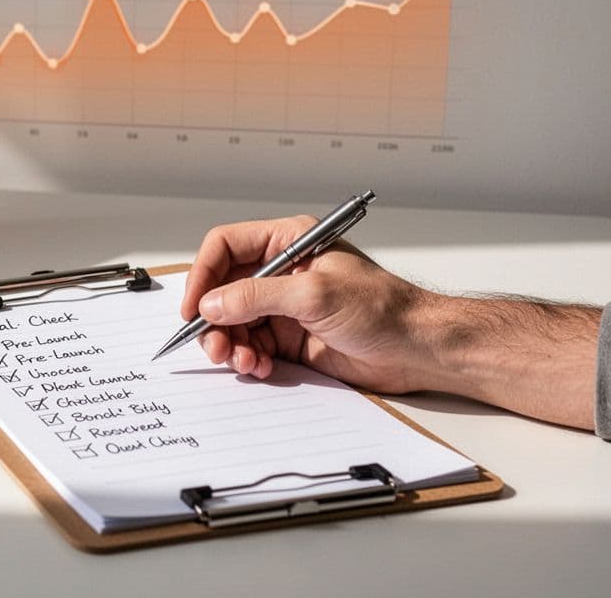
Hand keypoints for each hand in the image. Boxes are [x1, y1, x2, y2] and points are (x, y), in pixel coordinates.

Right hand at [180, 216, 440, 393]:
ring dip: (229, 344)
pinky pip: (250, 346)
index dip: (203, 274)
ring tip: (242, 360)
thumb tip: (212, 304)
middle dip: (213, 318)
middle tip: (215, 344)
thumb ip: (257, 296)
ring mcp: (283, 307)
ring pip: (231, 322)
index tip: (194, 306)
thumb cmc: (384, 309)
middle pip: (222, 289)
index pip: (226, 247)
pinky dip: (248, 359)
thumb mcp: (314, 294)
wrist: (417, 349)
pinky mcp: (288, 338)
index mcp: (288, 243)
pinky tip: (260, 367)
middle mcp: (281, 272)